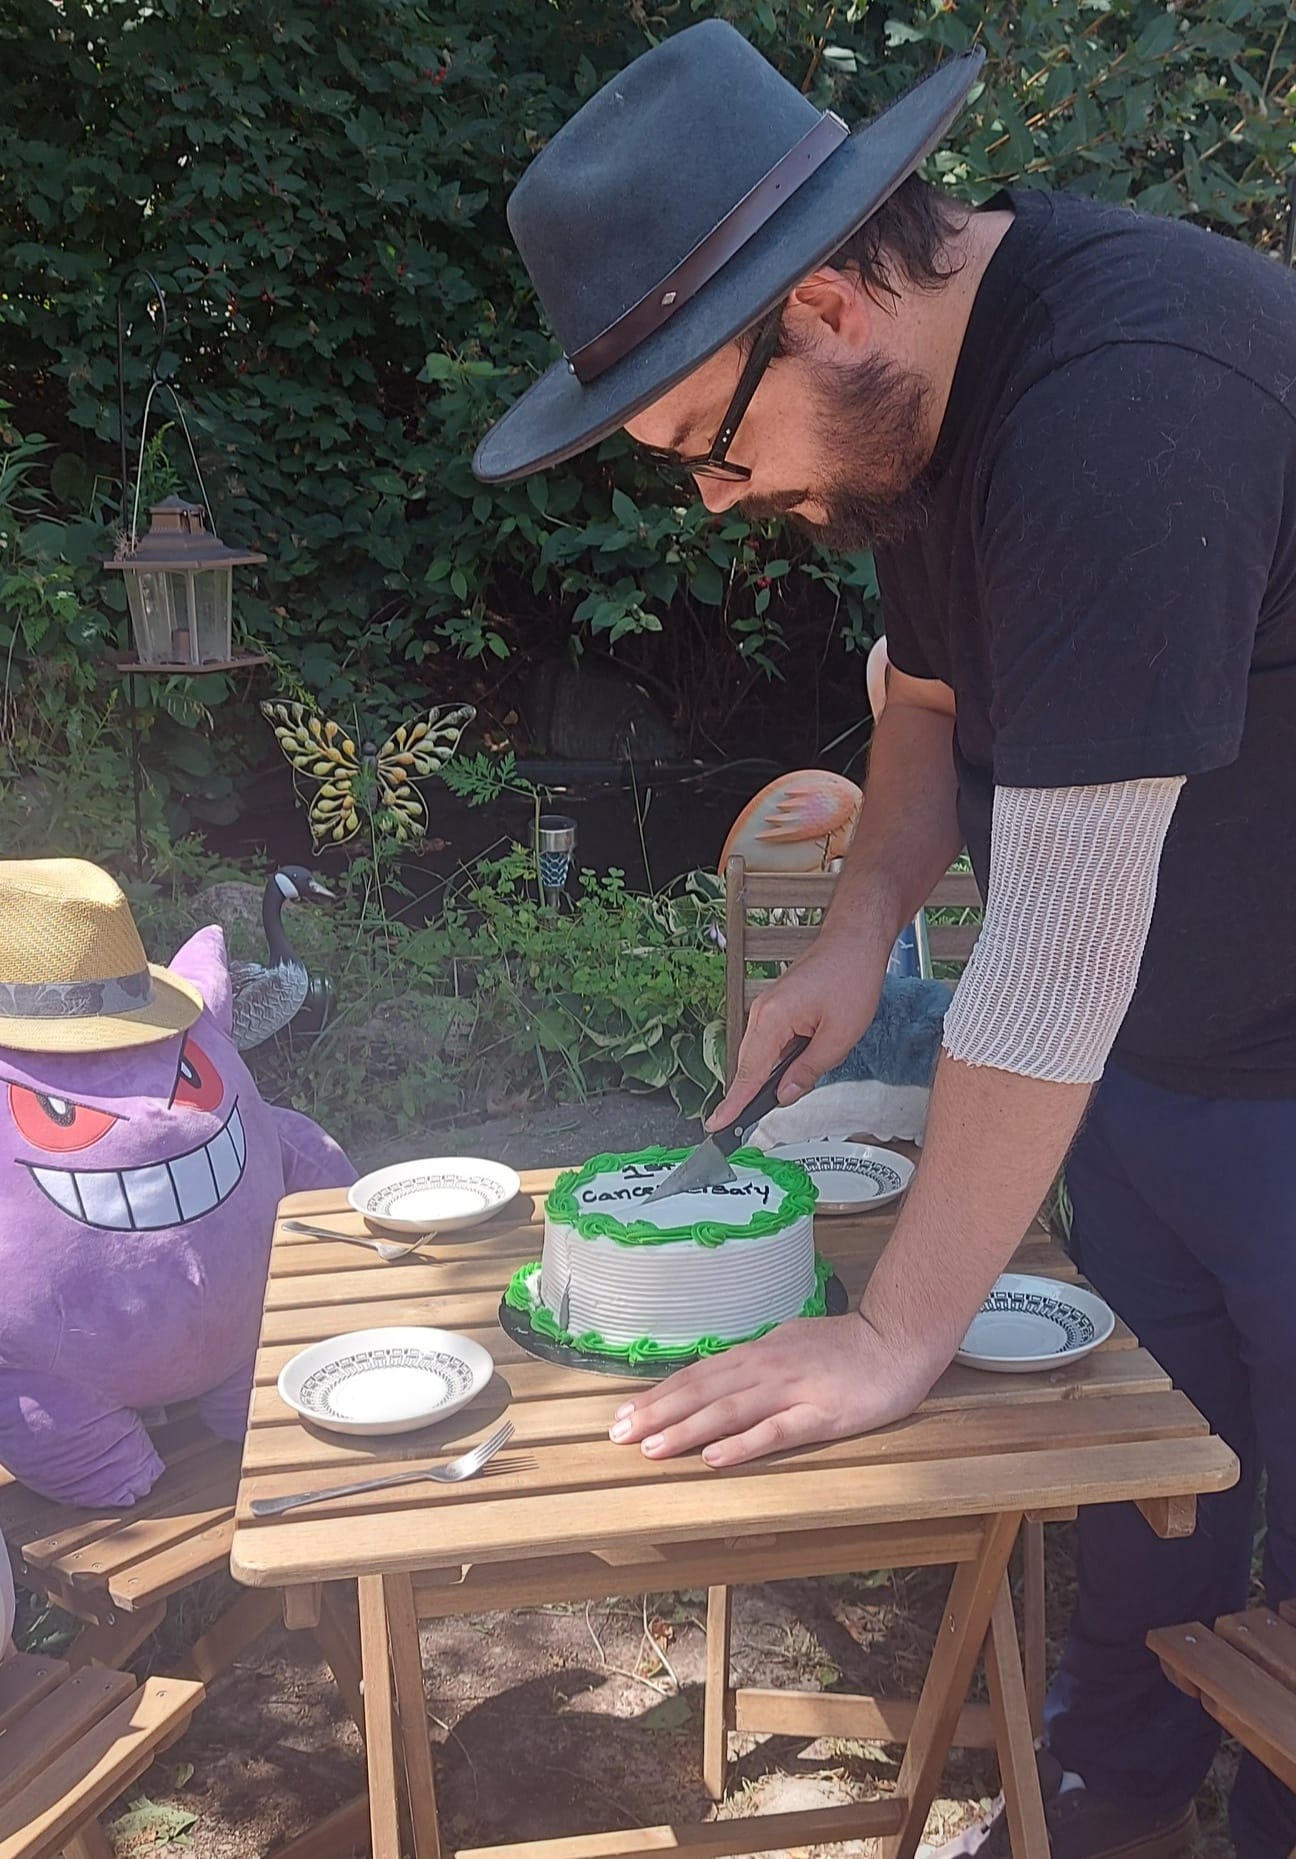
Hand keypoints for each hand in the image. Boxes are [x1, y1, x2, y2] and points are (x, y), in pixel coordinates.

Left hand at [607, 1312, 936, 1466]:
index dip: (658, 1395)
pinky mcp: (820, 1415)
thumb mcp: (788, 1346)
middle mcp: (765, 1369)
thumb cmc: (843, 1348)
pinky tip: (715, 1458)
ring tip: (652, 1448)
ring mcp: (792, 1392)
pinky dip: (742, 1445)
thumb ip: (752, 1365)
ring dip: (687, 1430)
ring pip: (728, 1411)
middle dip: (657, 1414)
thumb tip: (714, 1381)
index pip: (697, 1376)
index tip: (623, 1413)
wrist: (896, 1341)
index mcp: (757, 1353)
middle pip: (702, 1392)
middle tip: (617, 1434)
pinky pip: (775, 1432)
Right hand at [707, 931, 887, 1130]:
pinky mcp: (777, 1004)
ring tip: (773, 1100)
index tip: (716, 1126)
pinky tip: (790, 1070)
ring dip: (765, 1076)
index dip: (733, 1104)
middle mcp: (762, 1012)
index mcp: (773, 1020)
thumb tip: (785, 1095)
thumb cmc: (851, 979)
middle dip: (748, 1095)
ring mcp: (768, 1006)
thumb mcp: (839, 1036)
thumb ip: (809, 1070)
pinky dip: (774, 1059)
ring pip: (759, 1053)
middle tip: (744, 1127)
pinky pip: (769, 1040)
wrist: (855, 940)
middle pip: (749, 1065)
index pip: (748, 1074)